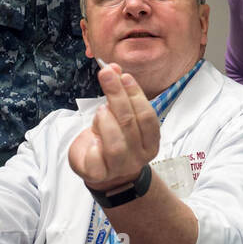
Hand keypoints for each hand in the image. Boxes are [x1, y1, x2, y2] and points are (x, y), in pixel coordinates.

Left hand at [68, 64, 158, 190]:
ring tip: (100, 111)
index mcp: (150, 142)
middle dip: (117, 95)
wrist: (104, 173)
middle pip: (130, 124)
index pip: (147, 116)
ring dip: (106, 121)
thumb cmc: (113, 140)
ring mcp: (120, 167)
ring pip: (116, 144)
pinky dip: (93, 143)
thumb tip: (114, 69)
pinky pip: (97, 158)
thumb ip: (121, 96)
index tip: (123, 75)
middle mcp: (139, 157)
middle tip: (106, 74)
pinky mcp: (99, 174)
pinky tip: (92, 137)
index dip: (135, 94)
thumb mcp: (120, 118)